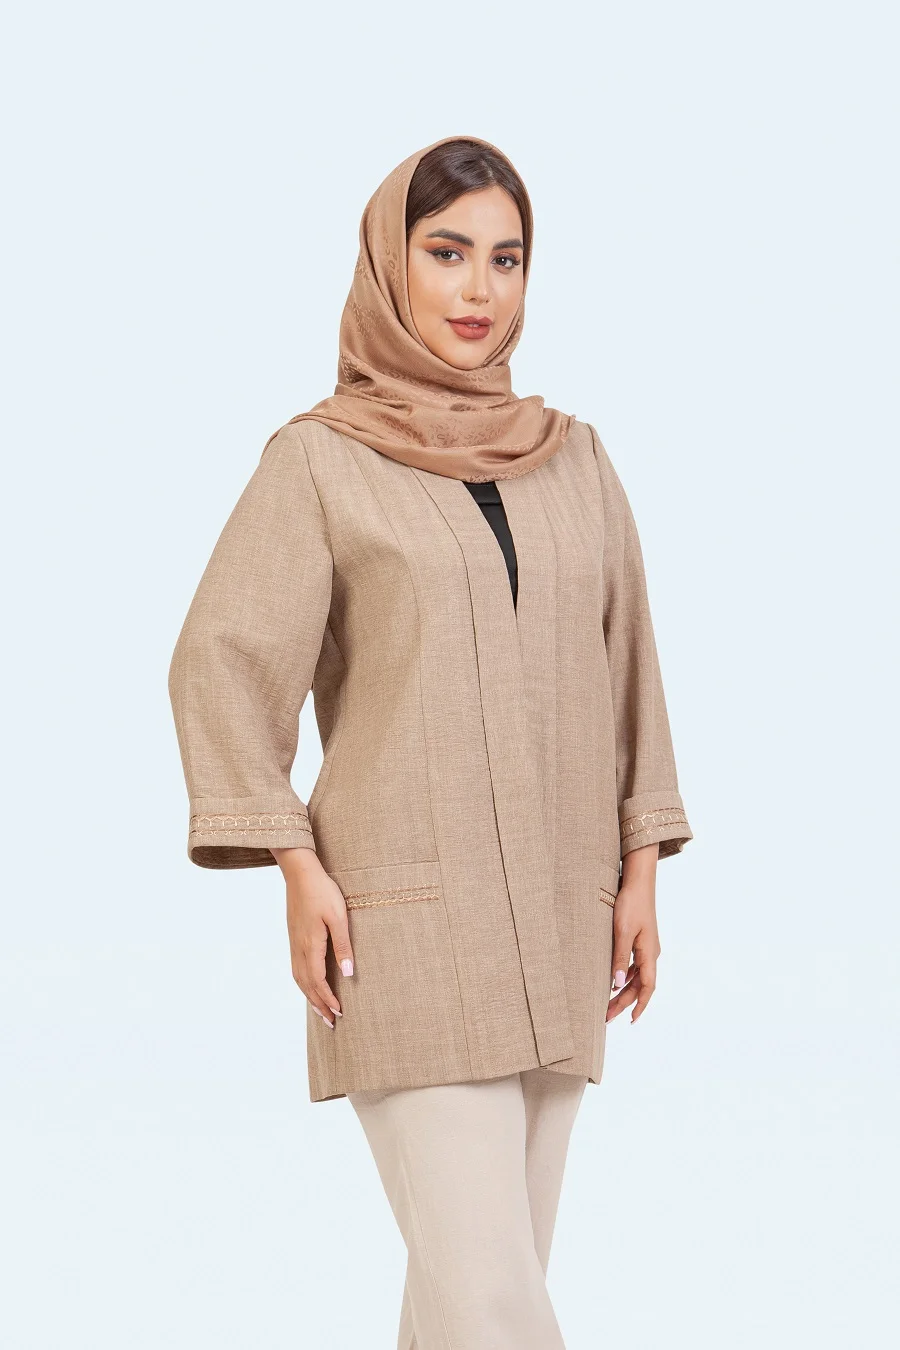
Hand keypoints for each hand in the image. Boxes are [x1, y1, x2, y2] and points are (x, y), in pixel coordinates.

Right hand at [270, 847, 354, 1028]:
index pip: (318, 982)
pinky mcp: (294, 937)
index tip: (339, 1014)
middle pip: (307, 986)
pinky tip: (310, 985)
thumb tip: (347, 974)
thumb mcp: (338, 917)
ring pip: (299, 979)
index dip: (328, 1000)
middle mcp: (299, 948)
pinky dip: (303, 983)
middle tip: (331, 1023)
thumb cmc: (322, 891)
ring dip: (310, 997)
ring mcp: (294, 943)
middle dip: (319, 1005)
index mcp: (311, 945)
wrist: (300, 872)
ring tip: (321, 1011)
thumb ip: (343, 946)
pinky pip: (296, 968)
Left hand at [606, 844, 659, 1024]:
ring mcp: (647, 947)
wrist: (638, 881)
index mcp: (649, 953)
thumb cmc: (630, 904)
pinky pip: (635, 965)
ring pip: (637, 976)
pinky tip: (613, 981)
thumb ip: (619, 958)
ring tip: (607, 1005)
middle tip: (606, 1018)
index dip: (640, 1005)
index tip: (630, 1020)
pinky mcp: (640, 940)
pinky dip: (625, 977)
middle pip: (640, 985)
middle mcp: (651, 953)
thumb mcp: (621, 931)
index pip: (647, 987)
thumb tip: (617, 984)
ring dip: (624, 991)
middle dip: (624, 1002)